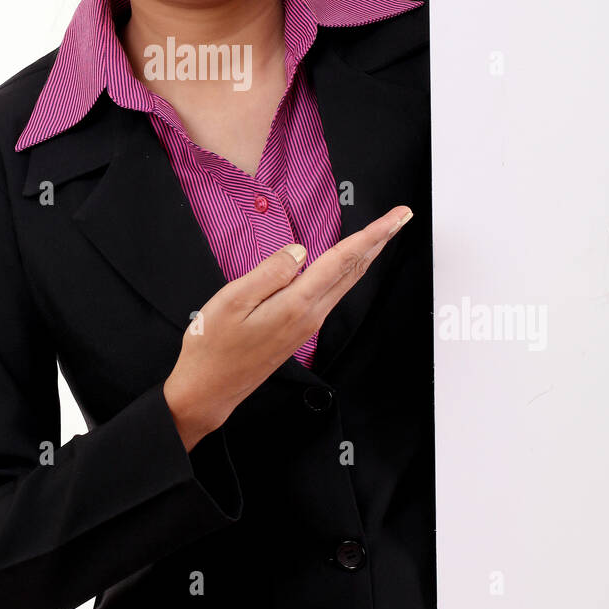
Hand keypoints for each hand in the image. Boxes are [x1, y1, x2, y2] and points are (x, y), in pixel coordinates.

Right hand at [163, 204, 413, 448]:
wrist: (207, 391)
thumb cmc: (212, 347)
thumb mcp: (232, 301)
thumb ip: (269, 273)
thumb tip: (298, 252)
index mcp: (295, 305)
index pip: (341, 260)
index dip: (372, 234)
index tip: (397, 217)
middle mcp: (309, 317)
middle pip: (353, 271)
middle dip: (380, 241)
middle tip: (401, 218)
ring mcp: (306, 327)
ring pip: (345, 283)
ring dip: (366, 256)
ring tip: (380, 235)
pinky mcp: (297, 333)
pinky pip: (331, 294)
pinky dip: (346, 272)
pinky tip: (345, 265)